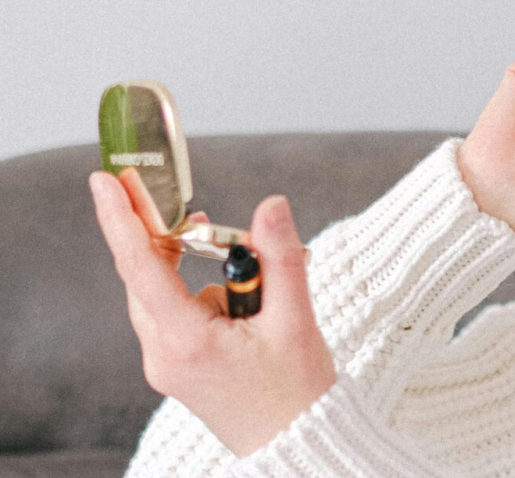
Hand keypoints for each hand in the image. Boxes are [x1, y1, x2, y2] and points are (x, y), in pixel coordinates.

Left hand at [89, 168, 336, 457]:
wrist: (297, 444)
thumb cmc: (298, 392)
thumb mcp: (297, 320)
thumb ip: (280, 258)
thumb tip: (271, 206)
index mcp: (188, 341)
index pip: (143, 267)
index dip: (122, 219)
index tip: (106, 180)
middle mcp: (164, 353)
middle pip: (147, 275)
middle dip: (168, 237)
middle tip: (191, 206)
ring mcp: (165, 362)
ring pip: (161, 292)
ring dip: (192, 268)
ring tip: (248, 276)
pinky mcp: (175, 365)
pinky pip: (174, 312)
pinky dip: (199, 292)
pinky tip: (240, 299)